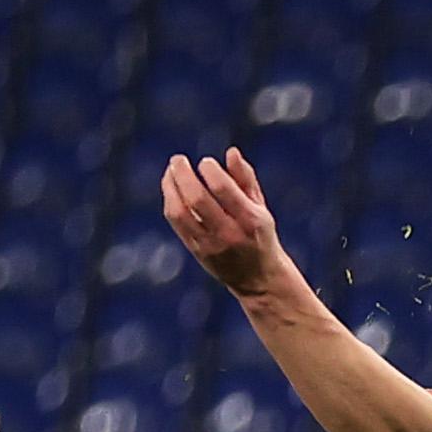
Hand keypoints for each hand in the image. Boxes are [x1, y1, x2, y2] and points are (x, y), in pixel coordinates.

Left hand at [161, 148, 296, 300]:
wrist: (259, 280)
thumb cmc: (259, 236)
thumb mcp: (260, 209)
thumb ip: (246, 180)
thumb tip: (231, 152)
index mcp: (250, 220)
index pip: (222, 188)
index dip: (209, 169)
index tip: (206, 162)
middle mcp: (229, 233)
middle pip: (197, 198)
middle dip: (183, 173)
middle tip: (178, 159)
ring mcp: (210, 244)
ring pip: (180, 210)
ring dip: (170, 186)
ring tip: (171, 171)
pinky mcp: (197, 250)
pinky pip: (176, 221)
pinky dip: (170, 200)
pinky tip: (171, 188)